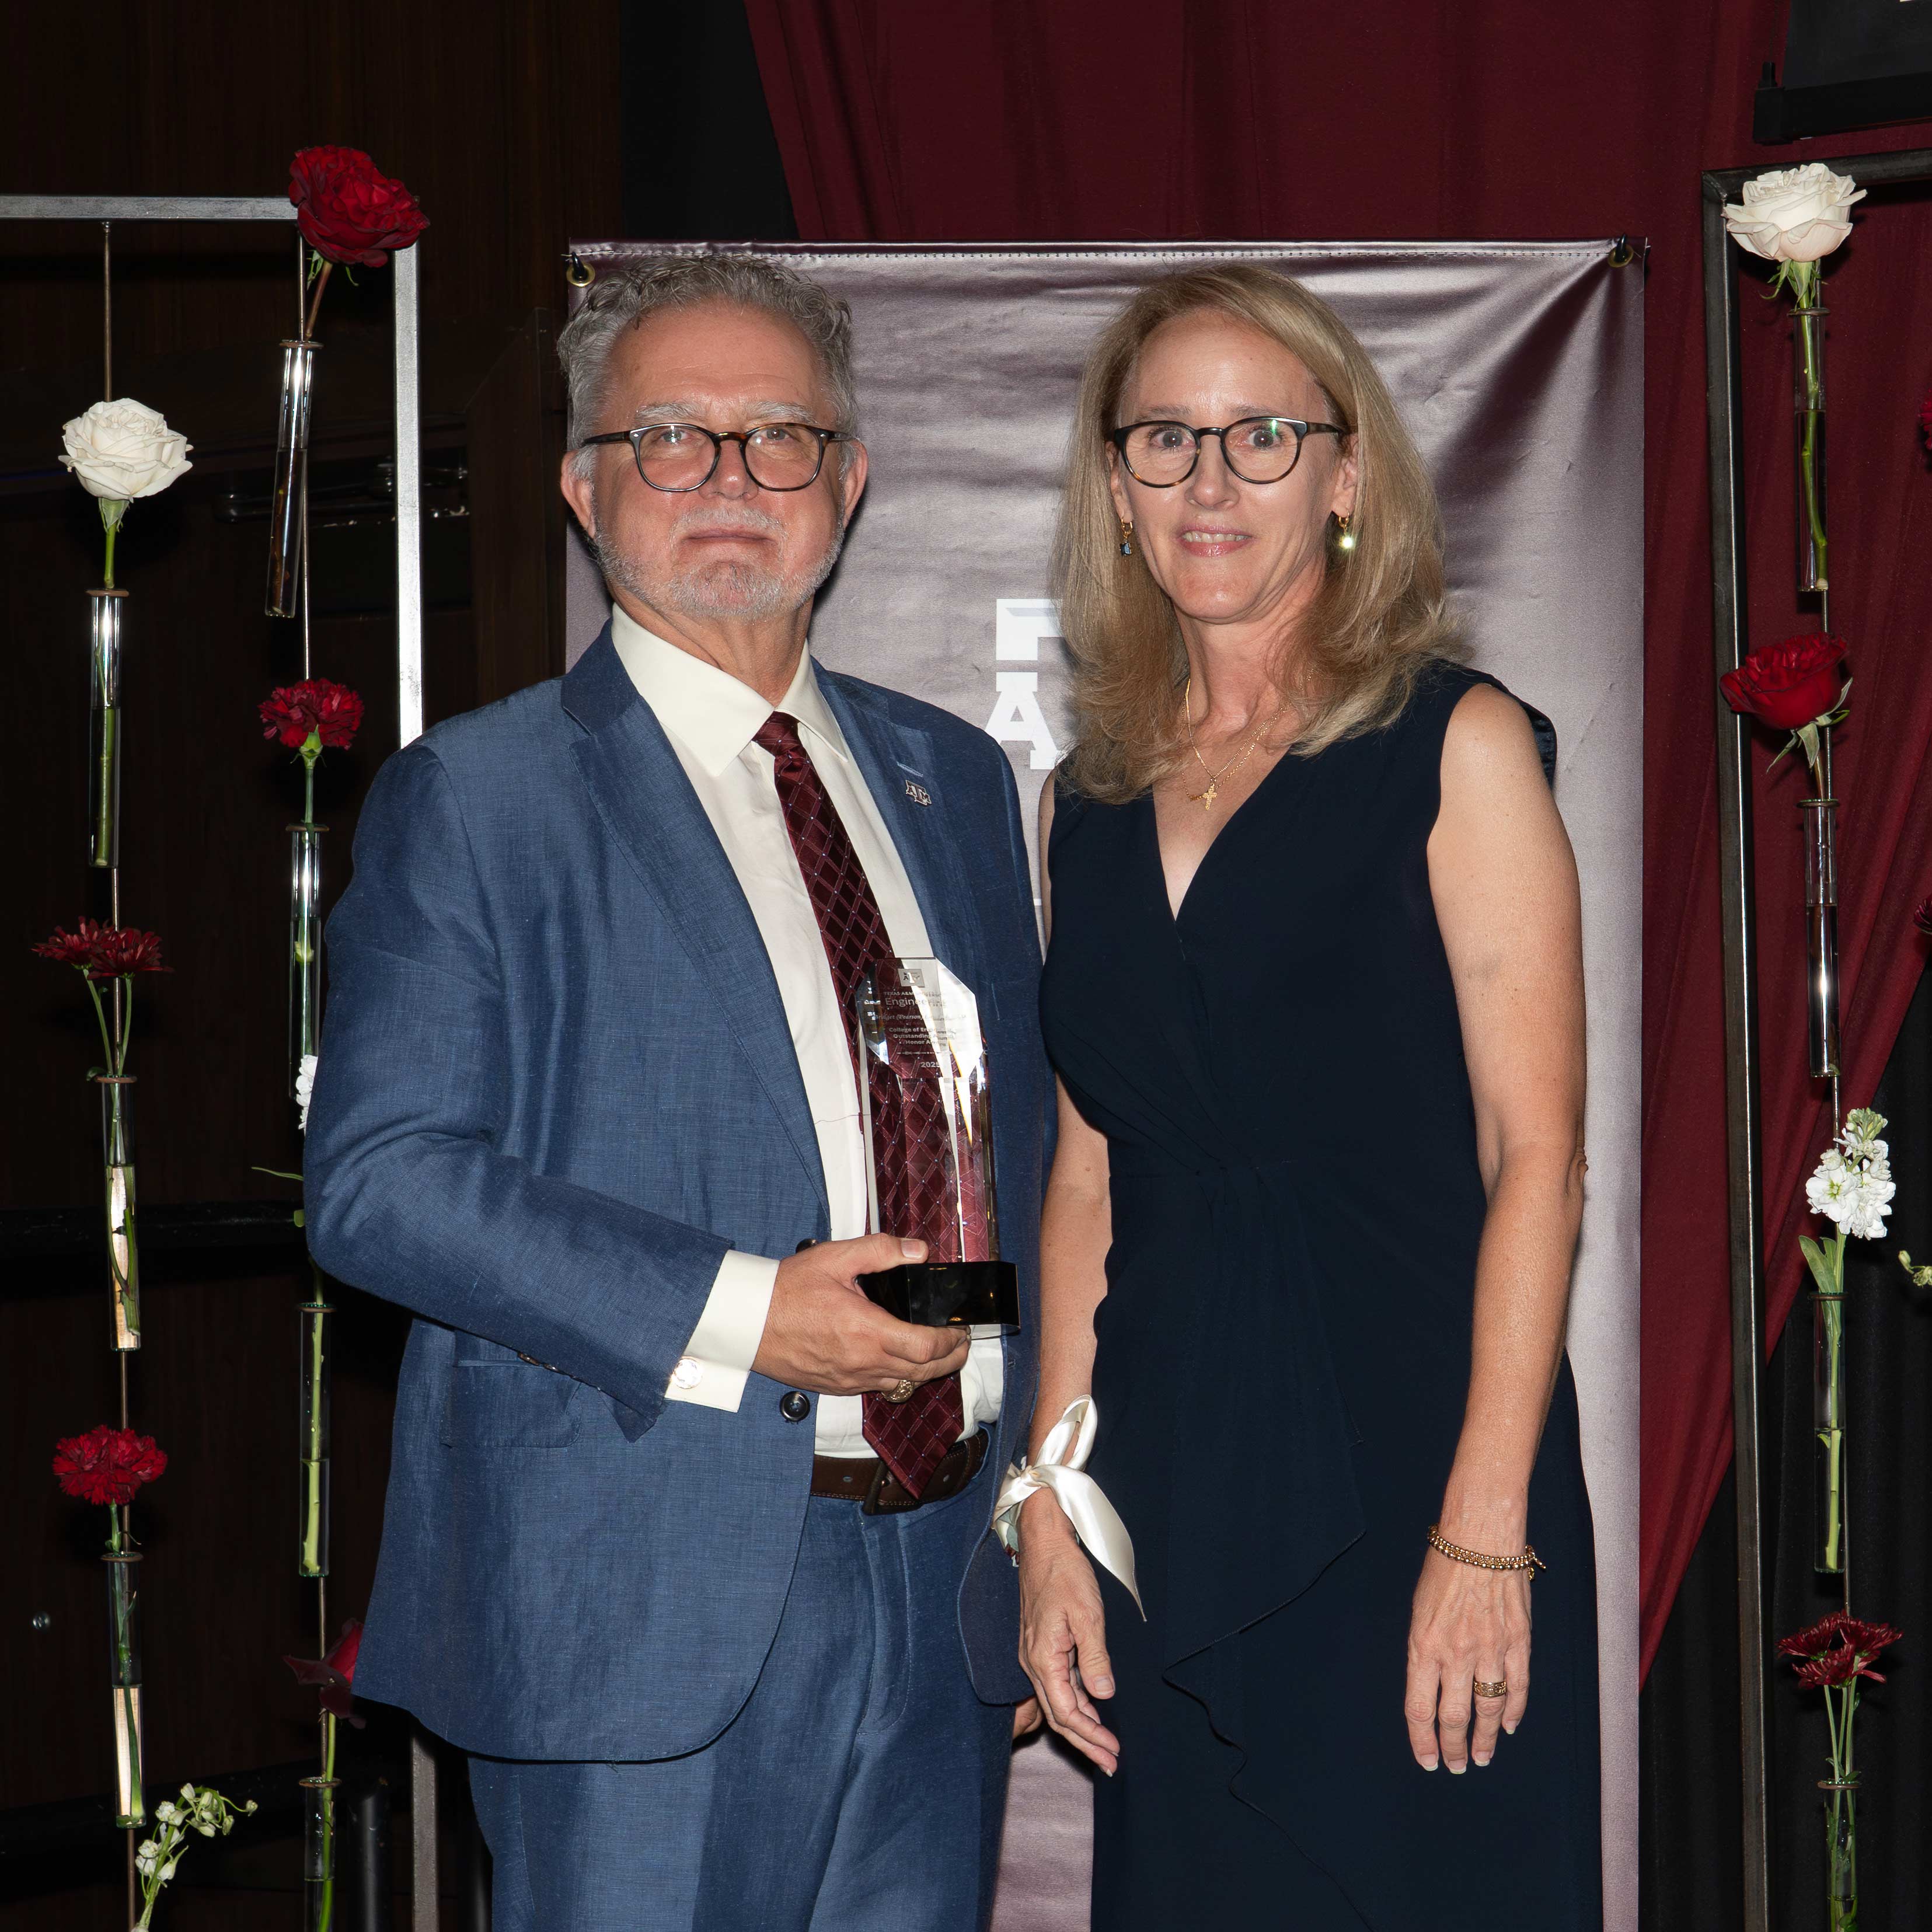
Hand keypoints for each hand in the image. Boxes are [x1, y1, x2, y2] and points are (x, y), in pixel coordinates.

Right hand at [752, 1235, 969, 1395]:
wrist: (746, 1321)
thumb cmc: (786, 1289)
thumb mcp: (834, 1257)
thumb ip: (881, 1251)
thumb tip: (919, 1252)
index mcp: (866, 1331)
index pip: (926, 1347)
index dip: (952, 1341)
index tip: (961, 1328)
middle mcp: (862, 1362)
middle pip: (923, 1373)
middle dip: (950, 1359)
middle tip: (961, 1342)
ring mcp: (849, 1379)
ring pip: (902, 1384)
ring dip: (926, 1370)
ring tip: (937, 1351)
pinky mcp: (835, 1387)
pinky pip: (877, 1388)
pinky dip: (897, 1377)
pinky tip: (898, 1360)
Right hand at [1017, 1492, 1119, 1773]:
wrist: (1043, 1544)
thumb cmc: (1064, 1573)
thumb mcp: (1087, 1614)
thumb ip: (1095, 1657)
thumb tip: (1103, 1694)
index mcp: (1042, 1658)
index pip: (1066, 1712)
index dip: (1089, 1736)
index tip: (1112, 1752)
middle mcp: (1034, 1663)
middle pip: (1059, 1715)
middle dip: (1085, 1741)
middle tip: (1111, 1763)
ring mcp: (1036, 1656)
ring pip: (1058, 1703)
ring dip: (1082, 1725)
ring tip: (1106, 1745)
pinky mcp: (1042, 1647)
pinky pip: (1058, 1686)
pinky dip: (1076, 1703)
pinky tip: (1092, 1710)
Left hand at [1404, 1548, 1531, 1773]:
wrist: (1481, 1539)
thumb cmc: (1444, 1568)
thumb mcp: (1419, 1609)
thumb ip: (1425, 1650)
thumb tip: (1431, 1685)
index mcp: (1424, 1645)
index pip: (1419, 1708)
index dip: (1422, 1740)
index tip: (1427, 1760)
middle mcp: (1456, 1654)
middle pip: (1453, 1717)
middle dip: (1453, 1747)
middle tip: (1455, 1765)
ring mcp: (1490, 1651)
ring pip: (1487, 1709)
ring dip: (1483, 1739)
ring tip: (1481, 1757)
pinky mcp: (1518, 1643)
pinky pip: (1516, 1687)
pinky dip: (1512, 1712)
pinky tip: (1507, 1726)